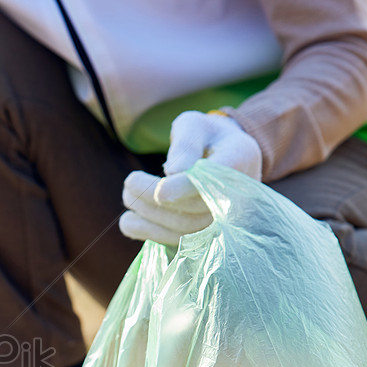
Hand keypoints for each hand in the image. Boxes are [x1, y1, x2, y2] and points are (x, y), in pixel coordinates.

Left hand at [119, 111, 261, 246]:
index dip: (182, 188)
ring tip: (128, 196)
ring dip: (148, 216)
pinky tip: (128, 221)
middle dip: (153, 199)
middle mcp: (238, 196)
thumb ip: (185, 143)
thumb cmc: (205, 135)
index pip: (211, 181)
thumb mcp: (194, 125)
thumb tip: (173, 172)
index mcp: (238, 161)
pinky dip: (149, 232)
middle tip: (129, 182)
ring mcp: (225, 220)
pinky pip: (178, 241)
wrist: (225, 154)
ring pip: (184, 229)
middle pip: (193, 209)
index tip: (157, 188)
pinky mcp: (207, 233)